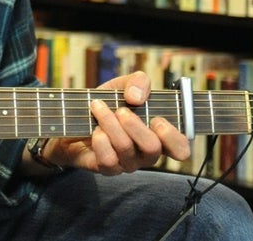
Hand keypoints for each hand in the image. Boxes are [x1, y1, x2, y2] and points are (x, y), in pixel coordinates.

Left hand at [43, 71, 190, 174]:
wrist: (72, 117)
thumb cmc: (107, 103)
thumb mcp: (123, 85)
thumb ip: (138, 82)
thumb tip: (136, 97)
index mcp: (157, 135)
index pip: (180, 148)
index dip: (174, 137)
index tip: (157, 119)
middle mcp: (145, 154)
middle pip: (152, 148)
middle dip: (135, 125)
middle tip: (120, 110)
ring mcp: (126, 163)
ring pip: (126, 149)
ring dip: (110, 124)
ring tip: (97, 107)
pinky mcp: (106, 168)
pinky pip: (108, 160)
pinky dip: (100, 140)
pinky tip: (94, 129)